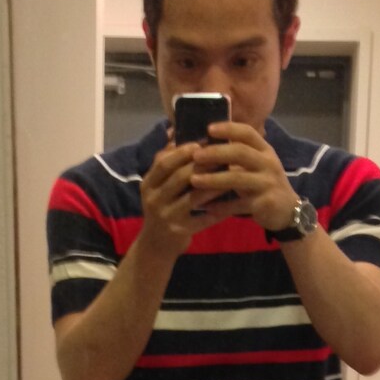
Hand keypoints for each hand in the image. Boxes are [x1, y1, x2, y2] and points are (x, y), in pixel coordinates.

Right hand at [138, 140, 221, 255]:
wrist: (155, 246)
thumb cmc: (161, 209)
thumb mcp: (157, 187)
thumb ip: (166, 164)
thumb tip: (176, 133)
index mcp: (148, 184)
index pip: (163, 162)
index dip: (182, 151)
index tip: (201, 142)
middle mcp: (154, 199)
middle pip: (180, 177)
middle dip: (203, 164)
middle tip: (222, 155)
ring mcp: (166, 217)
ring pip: (194, 197)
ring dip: (214, 185)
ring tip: (231, 175)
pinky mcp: (179, 232)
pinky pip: (202, 219)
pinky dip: (217, 211)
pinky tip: (231, 204)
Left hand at [188, 122, 299, 233]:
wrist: (288, 211)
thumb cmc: (265, 185)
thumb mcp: (258, 165)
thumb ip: (239, 156)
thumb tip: (207, 145)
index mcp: (265, 150)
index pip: (248, 133)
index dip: (228, 128)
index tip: (209, 128)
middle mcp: (268, 163)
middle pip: (240, 152)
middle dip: (215, 153)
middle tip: (195, 156)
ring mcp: (268, 183)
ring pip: (237, 178)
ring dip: (213, 179)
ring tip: (194, 180)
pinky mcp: (265, 203)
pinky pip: (239, 204)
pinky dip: (222, 206)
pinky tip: (207, 207)